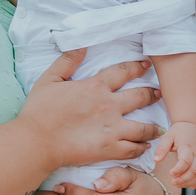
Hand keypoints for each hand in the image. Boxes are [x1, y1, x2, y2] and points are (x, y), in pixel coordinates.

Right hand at [18, 52, 161, 172]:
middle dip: (152, 94)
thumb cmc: (39, 111)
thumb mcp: (49, 79)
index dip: (137, 67)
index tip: (146, 66)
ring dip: (153, 125)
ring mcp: (111, 129)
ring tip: (158, 126)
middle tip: (159, 94)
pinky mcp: (109, 149)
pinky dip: (142, 147)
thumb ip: (67, 61)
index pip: (123, 72)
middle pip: (140, 97)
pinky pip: (134, 148)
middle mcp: (108, 106)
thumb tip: (82, 45)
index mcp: (95, 87)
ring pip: (143, 126)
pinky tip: (144, 146)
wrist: (36, 141)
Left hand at [152, 122, 195, 188]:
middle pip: (194, 170)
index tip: (171, 173)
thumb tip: (156, 160)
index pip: (186, 161)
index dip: (179, 169)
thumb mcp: (168, 136)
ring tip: (178, 184)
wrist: (193, 124)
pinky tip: (191, 186)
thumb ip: (162, 148)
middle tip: (173, 182)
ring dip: (190, 182)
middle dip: (183, 179)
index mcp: (187, 146)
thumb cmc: (179, 131)